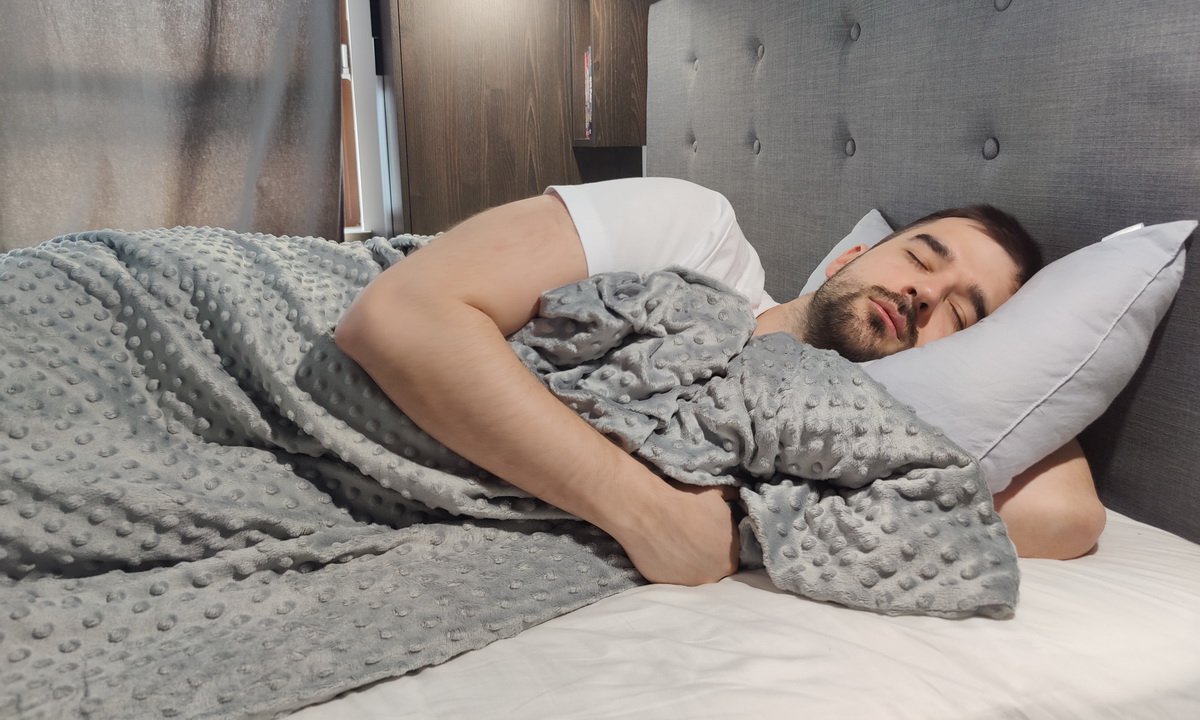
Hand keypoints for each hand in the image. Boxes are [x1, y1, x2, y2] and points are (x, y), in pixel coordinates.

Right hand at [614, 481, 740, 585]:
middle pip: (712, 567)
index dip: (718, 542)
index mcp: (730, 558)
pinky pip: (671, 575)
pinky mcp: (667, 584)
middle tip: (690, 538)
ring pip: (692, 573)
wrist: (651, 513)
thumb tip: (736, 494)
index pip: (729, 554)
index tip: (706, 532)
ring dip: (687, 562)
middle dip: (704, 554)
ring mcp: (689, 583)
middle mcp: (713, 576)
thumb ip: (731, 497)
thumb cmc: (687, 502)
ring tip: (676, 543)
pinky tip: (663, 549)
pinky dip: (669, 565)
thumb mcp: (716, 493)